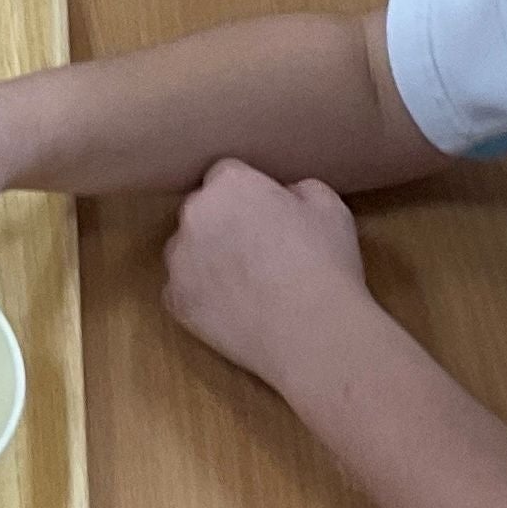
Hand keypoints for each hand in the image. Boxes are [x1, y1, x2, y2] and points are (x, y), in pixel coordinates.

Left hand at [162, 159, 377, 397]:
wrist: (312, 332)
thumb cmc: (325, 265)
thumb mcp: (330, 207)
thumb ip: (300, 189)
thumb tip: (286, 197)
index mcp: (229, 184)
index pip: (228, 176)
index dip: (250, 195)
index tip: (268, 216)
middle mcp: (195, 215)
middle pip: (204, 211)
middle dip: (225, 224)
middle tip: (261, 251)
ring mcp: (180, 260)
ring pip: (189, 250)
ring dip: (209, 258)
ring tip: (247, 284)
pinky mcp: (176, 301)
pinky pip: (183, 290)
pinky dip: (203, 296)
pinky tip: (233, 308)